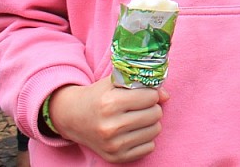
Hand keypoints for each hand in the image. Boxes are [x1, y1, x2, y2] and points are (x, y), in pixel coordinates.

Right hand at [47, 77, 168, 162]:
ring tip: (137, 118)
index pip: (151, 97)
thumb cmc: (99, 96)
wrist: (73, 117)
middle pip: (155, 114)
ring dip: (150, 122)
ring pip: (155, 130)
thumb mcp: (116, 82)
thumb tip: (166, 96)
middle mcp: (110, 126)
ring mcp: (113, 145)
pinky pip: (149, 147)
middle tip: (140, 107)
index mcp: (110, 104)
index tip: (142, 94)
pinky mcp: (116, 158)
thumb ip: (143, 84)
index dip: (150, 93)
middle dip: (152, 107)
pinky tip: (133, 132)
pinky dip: (145, 138)